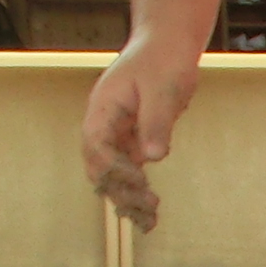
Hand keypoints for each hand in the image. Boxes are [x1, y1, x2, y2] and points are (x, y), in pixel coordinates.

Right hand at [82, 36, 203, 226]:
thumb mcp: (162, 89)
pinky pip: (130, 171)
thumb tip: (153, 156)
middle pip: (99, 165)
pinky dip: (138, 191)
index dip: (114, 167)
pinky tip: (150, 212)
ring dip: (127, 197)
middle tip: (146, 209)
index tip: (140, 180)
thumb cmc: (163, 60)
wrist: (169, 45)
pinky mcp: (133, 139)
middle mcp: (104, 123)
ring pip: (113, 173)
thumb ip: (155, 122)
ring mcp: (117, 133)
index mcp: (103, 107)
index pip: (96, 145)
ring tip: (149, 221)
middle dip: (119, 190)